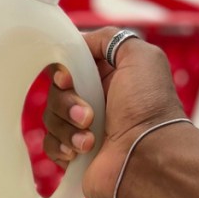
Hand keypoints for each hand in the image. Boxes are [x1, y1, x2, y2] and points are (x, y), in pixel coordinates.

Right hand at [43, 27, 185, 197]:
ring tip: (90, 140)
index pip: (69, 65)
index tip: (68, 80)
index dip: (63, 72)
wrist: (148, 159)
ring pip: (51, 118)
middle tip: (88, 115)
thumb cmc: (147, 108)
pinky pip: (50, 144)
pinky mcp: (75, 154)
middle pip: (56, 91)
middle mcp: (97, 101)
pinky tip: (79, 152)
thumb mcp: (140, 56)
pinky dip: (62, 147)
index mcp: (109, 77)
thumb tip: (81, 43)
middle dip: (66, 103)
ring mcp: (84, 129)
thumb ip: (110, 38)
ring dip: (67, 127)